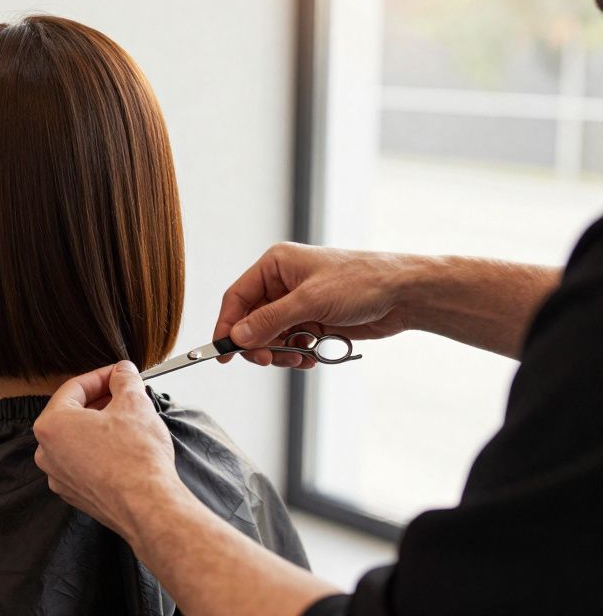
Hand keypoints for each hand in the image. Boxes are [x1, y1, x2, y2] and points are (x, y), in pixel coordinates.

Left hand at [33, 361, 187, 539]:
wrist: (147, 507)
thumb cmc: (136, 458)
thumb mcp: (134, 403)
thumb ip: (124, 380)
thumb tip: (123, 372)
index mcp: (51, 425)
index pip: (74, 388)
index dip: (101, 376)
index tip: (119, 373)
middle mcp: (47, 452)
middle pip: (72, 413)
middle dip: (101, 400)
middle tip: (126, 393)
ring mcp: (59, 476)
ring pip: (78, 439)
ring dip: (101, 425)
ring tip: (128, 419)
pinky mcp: (75, 494)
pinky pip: (84, 462)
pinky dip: (100, 450)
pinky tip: (124, 447)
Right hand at [215, 243, 413, 367]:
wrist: (405, 295)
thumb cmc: (362, 282)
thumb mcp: (311, 301)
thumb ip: (270, 321)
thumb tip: (237, 337)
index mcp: (275, 265)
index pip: (237, 297)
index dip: (227, 325)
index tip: (222, 352)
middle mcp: (283, 283)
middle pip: (251, 321)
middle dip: (258, 344)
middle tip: (268, 360)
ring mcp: (298, 303)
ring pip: (270, 336)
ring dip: (280, 352)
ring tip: (298, 359)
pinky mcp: (313, 320)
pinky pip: (291, 343)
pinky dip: (296, 354)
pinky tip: (310, 358)